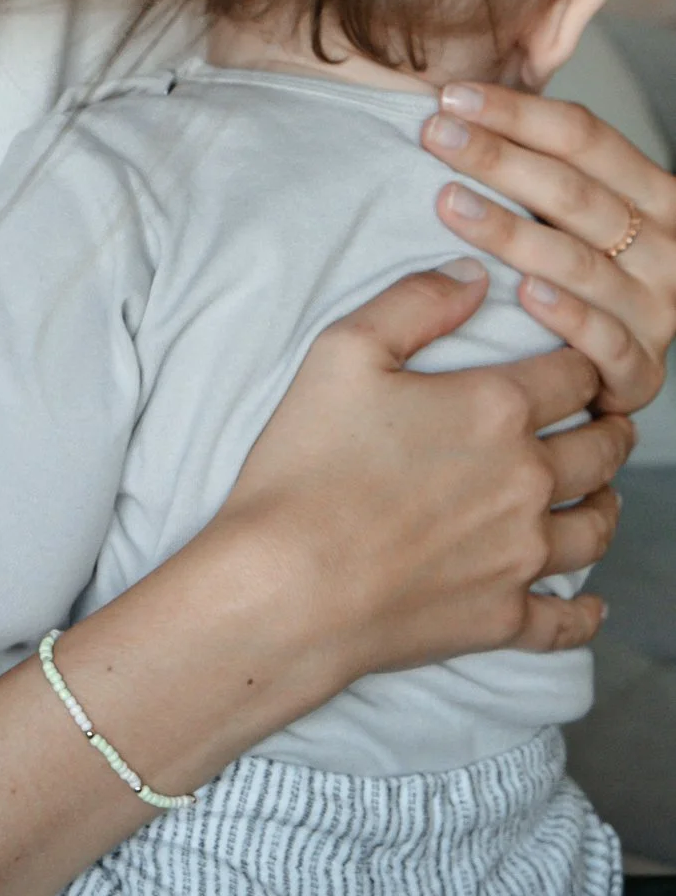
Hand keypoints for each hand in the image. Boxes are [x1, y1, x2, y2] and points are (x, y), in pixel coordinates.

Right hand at [226, 261, 629, 675]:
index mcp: (496, 408)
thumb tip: (474, 275)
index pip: (575, 373)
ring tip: (600, 495)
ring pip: (596, 525)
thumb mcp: (343, 353)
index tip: (577, 366)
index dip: (582, 362)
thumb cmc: (305, 466)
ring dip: (606, 503)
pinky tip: (590, 604)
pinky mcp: (501, 617)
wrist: (286, 586)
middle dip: (608, 428)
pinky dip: (585, 613)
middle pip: (601, 447)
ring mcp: (520, 554)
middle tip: (604, 423)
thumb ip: (415, 301)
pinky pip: (566, 620)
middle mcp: (526, 479)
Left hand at [425, 83, 675, 413]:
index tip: (453, 97)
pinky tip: (521, 294)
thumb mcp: (578, 216)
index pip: (586, 138)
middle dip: (498, 158)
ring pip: (580, 262)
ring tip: (448, 203)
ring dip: (510, 231)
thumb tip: (459, 105)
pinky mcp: (640, 372)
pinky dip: (564, 315)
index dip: (518, 112)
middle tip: (434, 134)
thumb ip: (542, 166)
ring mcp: (656, 311)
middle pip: (574, 193)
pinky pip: (602, 340)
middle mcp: (666, 249)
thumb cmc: (583, 279)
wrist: (618, 374)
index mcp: (656, 196)